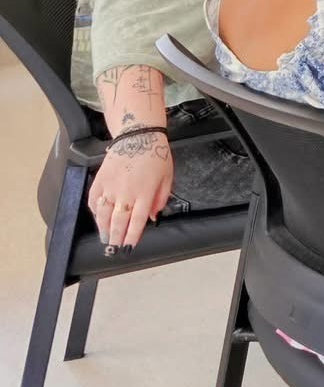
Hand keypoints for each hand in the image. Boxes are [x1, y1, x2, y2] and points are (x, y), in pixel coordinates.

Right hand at [89, 133, 174, 248]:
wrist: (139, 136)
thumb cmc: (156, 156)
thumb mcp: (167, 177)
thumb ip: (160, 199)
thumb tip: (152, 218)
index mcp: (145, 193)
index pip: (137, 221)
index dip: (132, 237)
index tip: (129, 248)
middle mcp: (126, 192)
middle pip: (118, 221)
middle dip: (116, 238)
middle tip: (114, 249)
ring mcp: (110, 186)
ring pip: (103, 214)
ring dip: (103, 228)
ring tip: (105, 238)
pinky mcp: (100, 180)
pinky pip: (93, 200)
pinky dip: (94, 211)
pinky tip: (97, 218)